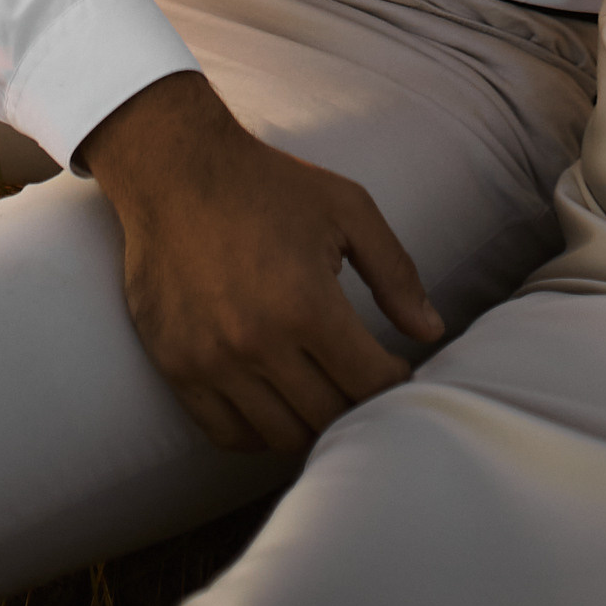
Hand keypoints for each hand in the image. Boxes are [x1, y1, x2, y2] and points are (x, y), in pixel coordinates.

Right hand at [82, 71, 443, 453]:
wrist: (174, 169)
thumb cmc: (269, 183)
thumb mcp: (347, 208)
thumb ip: (395, 271)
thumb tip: (431, 331)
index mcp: (307, 305)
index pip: (370, 384)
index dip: (394, 383)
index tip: (396, 369)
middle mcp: (258, 343)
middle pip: (329, 416)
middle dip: (357, 405)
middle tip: (361, 383)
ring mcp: (212, 362)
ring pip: (281, 436)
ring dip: (311, 423)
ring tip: (324, 394)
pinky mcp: (177, 368)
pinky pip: (228, 434)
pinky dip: (260, 432)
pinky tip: (278, 404)